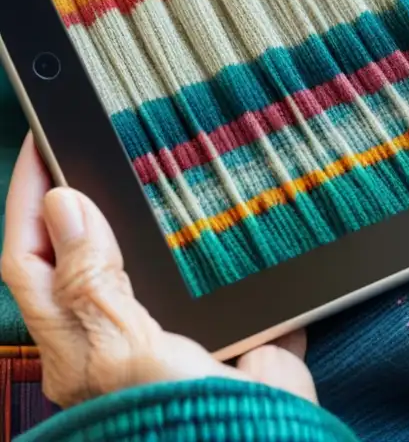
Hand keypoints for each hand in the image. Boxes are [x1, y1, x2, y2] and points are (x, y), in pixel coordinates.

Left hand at [1, 135, 317, 407]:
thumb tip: (66, 205)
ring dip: (150, 212)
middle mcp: (115, 329)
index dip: (30, 196)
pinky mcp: (227, 323)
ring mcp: (172, 325)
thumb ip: (93, 281)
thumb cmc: (182, 422)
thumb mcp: (125, 350)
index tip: (42, 141)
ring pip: (147, 252)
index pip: (30, 255)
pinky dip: (223, 238)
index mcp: (77, 340)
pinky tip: (232, 209)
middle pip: (82, 250)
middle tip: (93, 142)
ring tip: (154, 163)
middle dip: (82, 195)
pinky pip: (218, 268)